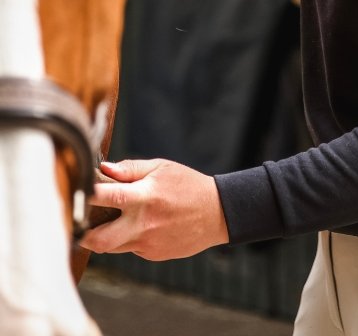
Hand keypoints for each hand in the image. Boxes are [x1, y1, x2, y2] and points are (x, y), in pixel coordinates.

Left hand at [80, 158, 228, 260]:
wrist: (217, 213)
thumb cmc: (188, 185)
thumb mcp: (162, 168)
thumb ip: (130, 169)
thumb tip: (104, 169)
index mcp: (145, 196)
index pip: (106, 197)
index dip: (85, 195)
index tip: (73, 191)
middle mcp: (143, 223)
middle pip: (98, 241)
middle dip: (81, 235)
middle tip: (78, 225)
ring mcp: (147, 243)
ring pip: (112, 247)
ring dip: (106, 235)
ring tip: (115, 220)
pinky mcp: (152, 255)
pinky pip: (130, 248)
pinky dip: (129, 238)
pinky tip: (144, 226)